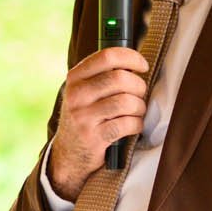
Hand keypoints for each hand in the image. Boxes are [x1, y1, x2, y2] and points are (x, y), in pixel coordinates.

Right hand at [47, 47, 149, 200]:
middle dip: (139, 86)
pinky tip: (133, 126)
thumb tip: (135, 62)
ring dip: (139, 107)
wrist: (68, 154)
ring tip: (137, 111)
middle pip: (120, 78)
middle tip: (139, 95)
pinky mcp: (94, 137)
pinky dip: (137, 124)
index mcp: (75, 78)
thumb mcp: (85, 92)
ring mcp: (83, 117)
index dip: (131, 58)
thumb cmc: (86, 117)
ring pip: (126, 102)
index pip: (107, 56)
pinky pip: (127, 124)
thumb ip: (103, 75)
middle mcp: (77, 95)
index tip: (142, 66)